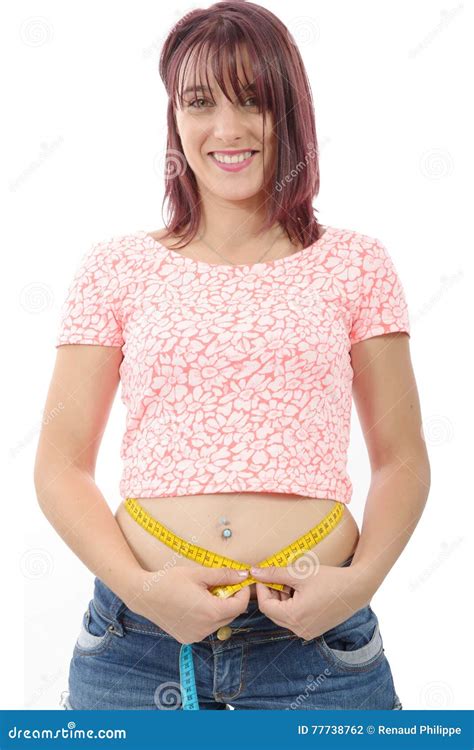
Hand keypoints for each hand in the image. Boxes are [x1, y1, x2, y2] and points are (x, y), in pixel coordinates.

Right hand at [129, 566, 250, 643]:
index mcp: (211, 612)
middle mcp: (206, 629)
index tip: (239, 581)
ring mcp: (196, 636)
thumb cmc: (170, 581)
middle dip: (231, 599)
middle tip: (222, 584)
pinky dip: (208, 616)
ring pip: (220, 622)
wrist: (144, 596)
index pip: (240, 605)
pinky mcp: (188, 638)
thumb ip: (224, 575)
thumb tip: (243, 574)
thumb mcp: (199, 574)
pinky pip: (207, 627)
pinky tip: (195, 604)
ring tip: (205, 593)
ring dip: (220, 608)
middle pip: (231, 615)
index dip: (243, 592)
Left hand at [250, 560, 369, 640]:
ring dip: (283, 599)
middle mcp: (299, 630)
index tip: (263, 575)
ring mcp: (307, 632)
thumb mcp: (299, 574)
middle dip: (272, 594)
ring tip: (293, 582)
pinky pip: (295, 619)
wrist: (357, 589)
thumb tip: (254, 572)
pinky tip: (301, 591)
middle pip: (273, 612)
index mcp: (294, 617)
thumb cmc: (329, 579)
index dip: (262, 589)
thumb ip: (275, 574)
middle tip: (278, 577)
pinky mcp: (314, 630)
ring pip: (283, 616)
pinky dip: (293, 605)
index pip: (265, 606)